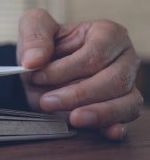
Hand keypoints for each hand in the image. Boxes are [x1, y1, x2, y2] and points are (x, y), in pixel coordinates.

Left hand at [16, 9, 142, 139]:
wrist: (43, 70)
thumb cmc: (45, 46)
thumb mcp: (34, 28)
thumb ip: (34, 37)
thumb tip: (34, 60)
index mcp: (106, 33)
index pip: (94, 55)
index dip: (65, 69)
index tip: (37, 76)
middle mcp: (124, 58)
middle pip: (113, 80)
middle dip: (78, 94)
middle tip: (46, 102)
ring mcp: (127, 84)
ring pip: (126, 102)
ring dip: (97, 113)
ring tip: (72, 119)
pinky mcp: (122, 106)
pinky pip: (126, 117)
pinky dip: (115, 125)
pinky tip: (107, 131)